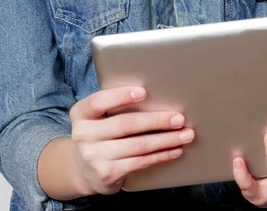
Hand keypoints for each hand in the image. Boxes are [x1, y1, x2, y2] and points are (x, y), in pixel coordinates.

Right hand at [70, 86, 193, 194]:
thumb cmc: (100, 133)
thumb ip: (115, 105)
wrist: (84, 170)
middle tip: (179, 118)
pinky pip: (140, 162)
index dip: (120, 96)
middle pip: (125, 124)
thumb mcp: (98, 117)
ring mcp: (93, 156)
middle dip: (156, 120)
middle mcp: (83, 135)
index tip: (144, 92)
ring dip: (166, 140)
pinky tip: (175, 150)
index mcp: (81, 113)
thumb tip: (157, 92)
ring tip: (185, 134)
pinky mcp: (106, 173)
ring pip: (137, 145)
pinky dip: (161, 155)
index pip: (98, 101)